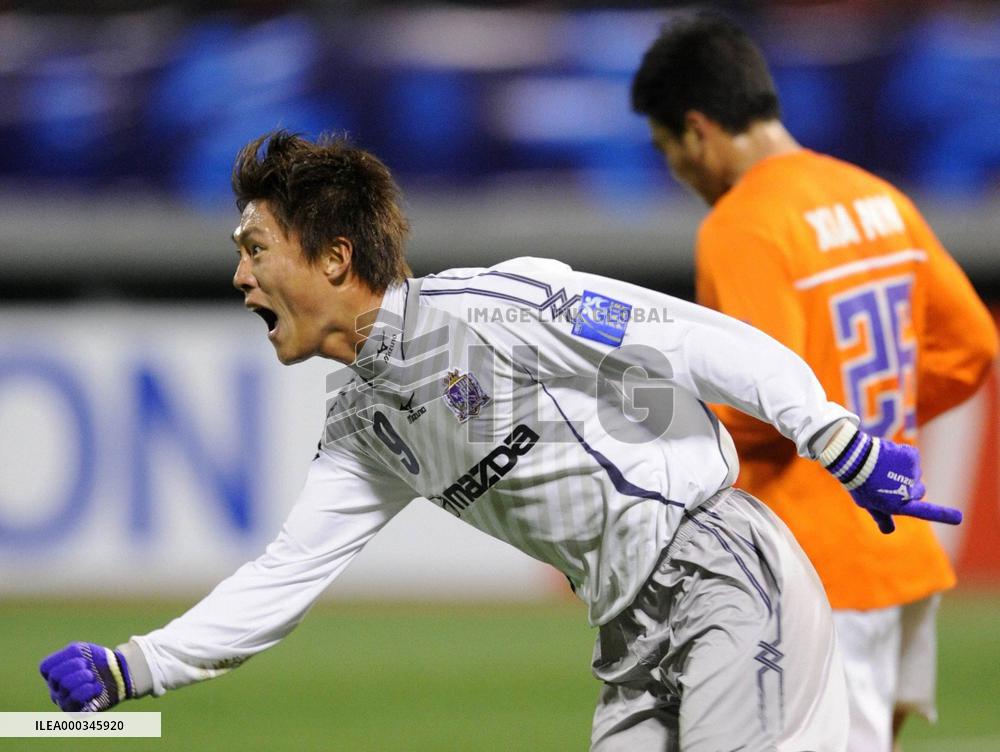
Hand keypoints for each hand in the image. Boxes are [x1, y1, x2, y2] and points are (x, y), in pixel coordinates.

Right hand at [40, 642, 133, 711]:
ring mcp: (63, 702)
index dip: (64, 658)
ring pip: (65, 686)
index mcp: (53, 675)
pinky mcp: (75, 712)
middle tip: (88, 667)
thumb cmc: (96, 660)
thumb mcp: (81, 650)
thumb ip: (68, 655)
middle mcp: (55, 690)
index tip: (79, 657)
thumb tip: (63, 669)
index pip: (45, 667)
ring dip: (84, 676)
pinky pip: (75, 700)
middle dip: (76, 666)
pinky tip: (97, 688)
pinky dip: (89, 689)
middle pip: (55, 676)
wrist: (118, 672)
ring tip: (92, 677)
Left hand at [820, 426, 961, 533]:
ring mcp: (912, 472)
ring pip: (914, 474)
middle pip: (919, 491)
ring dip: (902, 471)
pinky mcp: (912, 456)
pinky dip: (903, 457)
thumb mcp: (868, 503)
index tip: (958, 517)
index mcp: (899, 505)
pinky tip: (888, 457)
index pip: (925, 512)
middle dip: (907, 488)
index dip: (942, 515)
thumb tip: (889, 531)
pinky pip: (912, 458)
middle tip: (887, 482)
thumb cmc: (859, 484)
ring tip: (882, 468)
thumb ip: (882, 517)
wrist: (853, 458)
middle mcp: (909, 491)